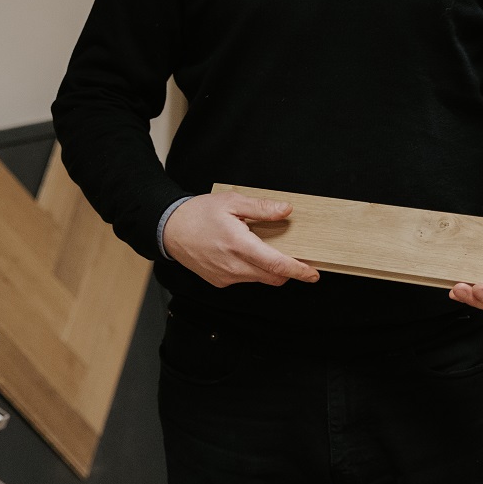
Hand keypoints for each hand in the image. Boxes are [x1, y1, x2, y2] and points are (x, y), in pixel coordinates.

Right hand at [163, 193, 319, 288]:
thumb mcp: (231, 202)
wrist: (170, 229)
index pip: (276, 264)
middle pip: (272, 276)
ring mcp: (225, 277)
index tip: (312, 273)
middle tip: (296, 258)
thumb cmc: (199, 213)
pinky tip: (243, 253)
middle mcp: (233, 266)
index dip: (298, 270)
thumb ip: (261, 208)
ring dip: (268, 269)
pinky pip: (244, 279)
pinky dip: (251, 270)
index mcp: (238, 245)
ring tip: (261, 248)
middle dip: (287, 271)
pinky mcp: (219, 282)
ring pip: (258, 278)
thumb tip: (285, 210)